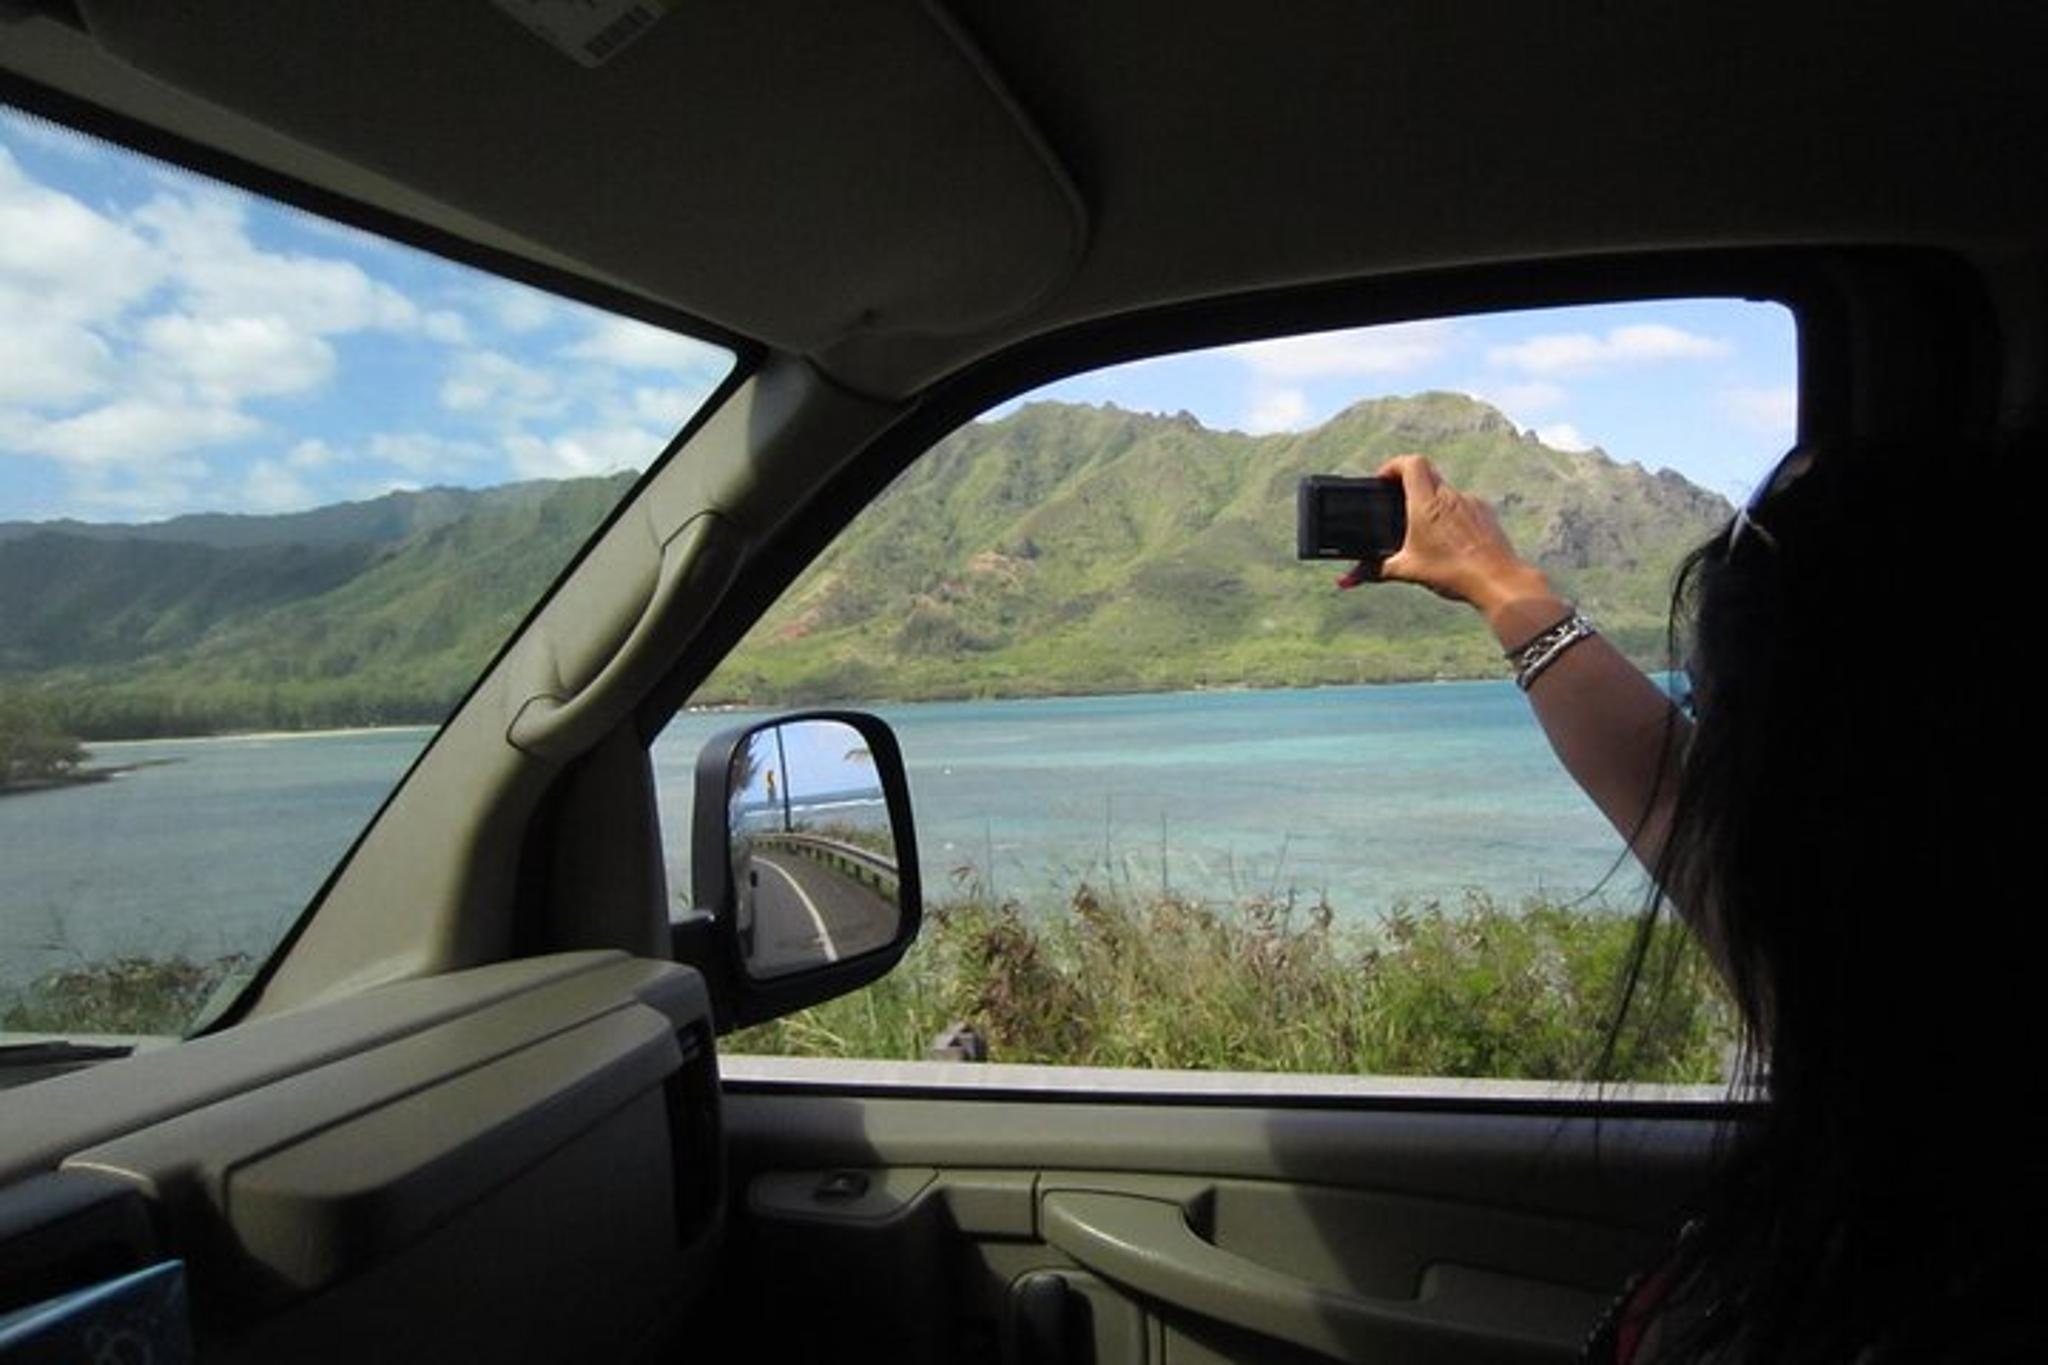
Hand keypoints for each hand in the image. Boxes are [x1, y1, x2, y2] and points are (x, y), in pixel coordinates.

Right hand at [1348, 454, 1553, 624]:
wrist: (1498, 580)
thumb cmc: (1453, 573)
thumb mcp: (1408, 571)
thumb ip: (1374, 571)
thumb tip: (1346, 581)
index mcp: (1426, 504)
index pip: (1410, 462)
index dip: (1393, 466)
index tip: (1383, 481)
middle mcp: (1450, 496)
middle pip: (1427, 473)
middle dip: (1409, 484)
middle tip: (1398, 503)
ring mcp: (1471, 502)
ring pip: (1446, 490)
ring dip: (1431, 502)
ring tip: (1424, 529)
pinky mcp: (1485, 513)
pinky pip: (1464, 504)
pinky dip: (1452, 515)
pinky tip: (1450, 539)